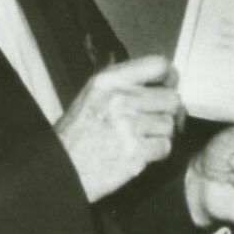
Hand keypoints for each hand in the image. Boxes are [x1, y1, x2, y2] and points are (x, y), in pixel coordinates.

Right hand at [54, 55, 181, 202]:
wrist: (61, 168)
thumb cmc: (78, 133)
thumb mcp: (93, 94)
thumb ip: (125, 84)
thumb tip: (163, 82)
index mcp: (109, 81)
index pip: (159, 65)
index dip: (170, 77)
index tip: (169, 87)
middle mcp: (120, 99)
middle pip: (171, 98)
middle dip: (170, 112)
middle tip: (160, 120)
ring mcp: (129, 126)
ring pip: (170, 124)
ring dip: (161, 133)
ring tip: (143, 138)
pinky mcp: (136, 152)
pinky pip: (165, 146)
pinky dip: (157, 152)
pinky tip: (141, 152)